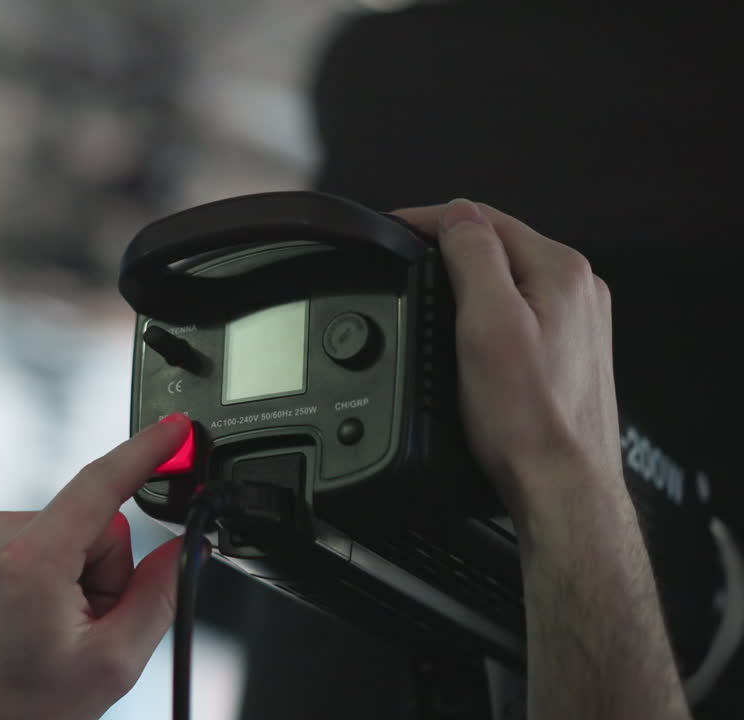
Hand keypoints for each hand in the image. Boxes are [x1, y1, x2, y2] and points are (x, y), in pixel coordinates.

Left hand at [0, 414, 192, 719]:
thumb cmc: (18, 709)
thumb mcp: (111, 664)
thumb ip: (159, 596)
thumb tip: (186, 547)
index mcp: (31, 562)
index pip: (102, 484)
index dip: (146, 451)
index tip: (177, 428)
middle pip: (92, 522)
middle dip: (103, 569)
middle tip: (82, 626)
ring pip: (63, 529)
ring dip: (70, 572)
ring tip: (45, 626)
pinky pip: (30, 535)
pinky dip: (40, 569)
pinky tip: (24, 613)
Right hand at [392, 200, 691, 718]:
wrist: (560, 487)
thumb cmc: (526, 421)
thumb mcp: (486, 325)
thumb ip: (473, 257)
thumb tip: (455, 216)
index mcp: (561, 272)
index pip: (483, 219)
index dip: (430, 221)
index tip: (393, 230)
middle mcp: (578, 291)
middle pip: (498, 244)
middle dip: (447, 247)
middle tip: (402, 259)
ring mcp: (576, 322)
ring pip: (508, 278)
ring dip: (466, 279)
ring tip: (426, 289)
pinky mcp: (568, 352)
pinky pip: (519, 310)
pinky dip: (485, 310)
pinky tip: (465, 333)